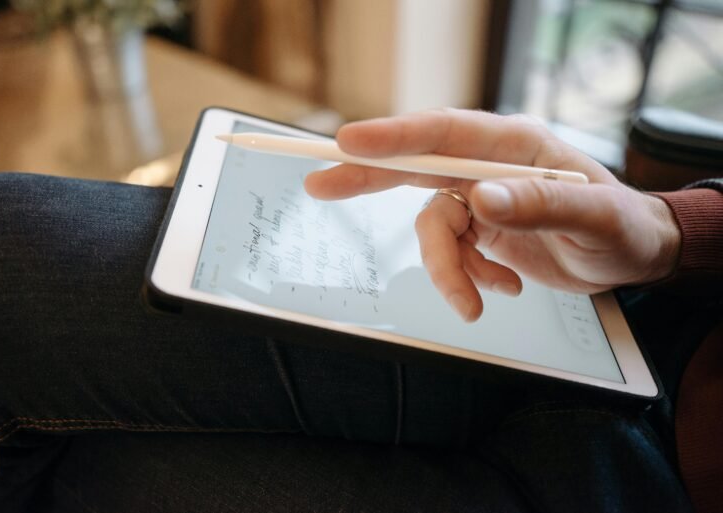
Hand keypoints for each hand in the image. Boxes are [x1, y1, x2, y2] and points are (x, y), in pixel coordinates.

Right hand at [304, 109, 680, 321]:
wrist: (633, 256)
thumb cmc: (622, 228)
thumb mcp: (595, 220)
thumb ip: (541, 205)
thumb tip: (483, 199)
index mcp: (515, 146)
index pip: (445, 134)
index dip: (396, 136)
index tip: (350, 142)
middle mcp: (489, 166)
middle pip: (416, 165)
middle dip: (368, 177)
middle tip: (320, 184)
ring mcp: (481, 198)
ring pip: (433, 230)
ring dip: (448, 271)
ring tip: (479, 301)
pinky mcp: (479, 229)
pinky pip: (451, 255)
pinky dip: (469, 280)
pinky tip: (504, 289)